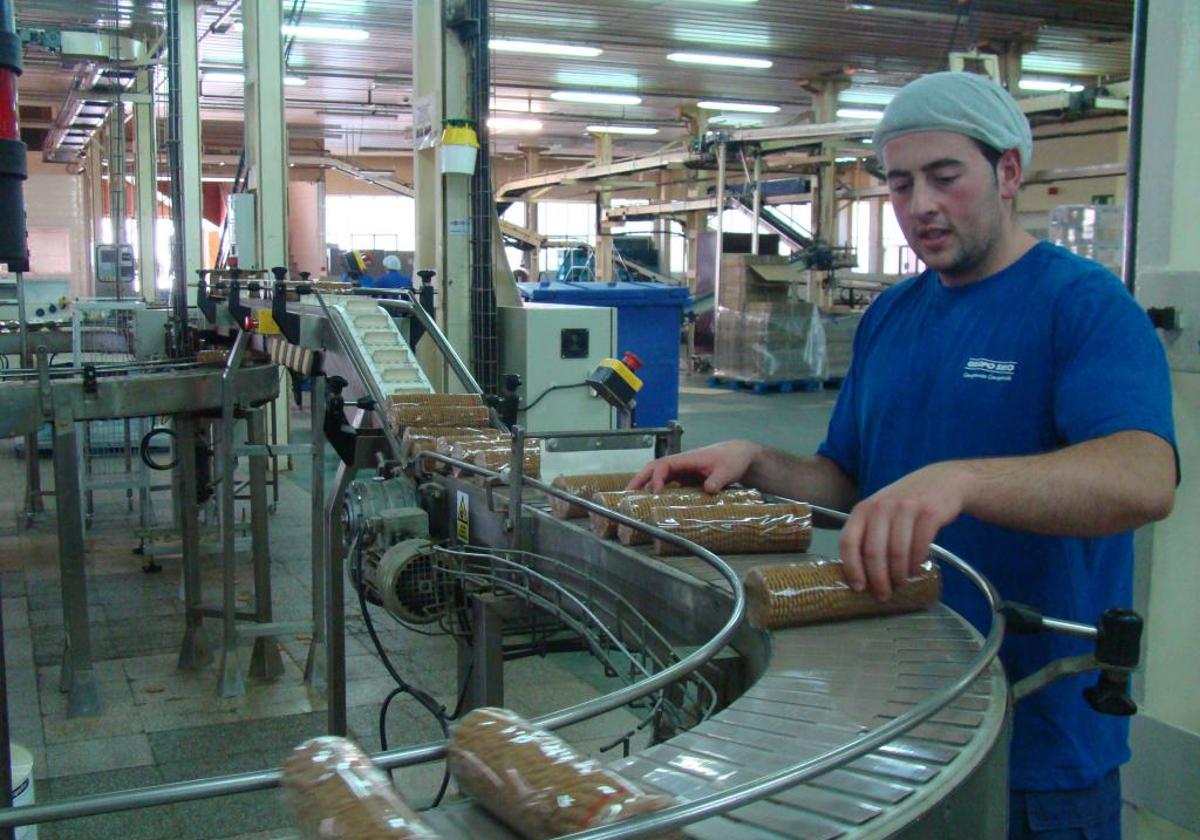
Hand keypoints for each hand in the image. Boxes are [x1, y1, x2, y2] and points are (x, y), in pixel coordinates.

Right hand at [628, 441, 762, 492]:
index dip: (656, 478)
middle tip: (626, 494)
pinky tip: (653, 503)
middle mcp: (681, 463)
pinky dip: (657, 490)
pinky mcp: (686, 477)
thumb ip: (718, 480)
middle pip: (654, 468)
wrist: (740, 456)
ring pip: (658, 475)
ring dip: (645, 485)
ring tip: (633, 501)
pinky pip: (667, 483)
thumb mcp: (727, 470)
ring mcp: (683, 470)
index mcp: (687, 458)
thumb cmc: (732, 459)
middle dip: (639, 479)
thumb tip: (708, 490)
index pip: (664, 465)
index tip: (654, 492)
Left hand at [838, 462, 972, 600]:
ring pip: (897, 552)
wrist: (944, 481)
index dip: (852, 568)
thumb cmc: (906, 502)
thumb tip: (860, 574)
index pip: (848, 542)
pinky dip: (916, 563)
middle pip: (873, 552)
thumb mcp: (881, 511)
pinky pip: (920, 546)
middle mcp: (881, 507)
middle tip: (883, 595)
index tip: (858, 588)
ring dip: (898, 574)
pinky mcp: (929, 512)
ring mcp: (905, 508)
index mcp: (863, 509)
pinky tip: (915, 569)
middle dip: (878, 579)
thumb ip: (868, 534)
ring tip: (900, 583)